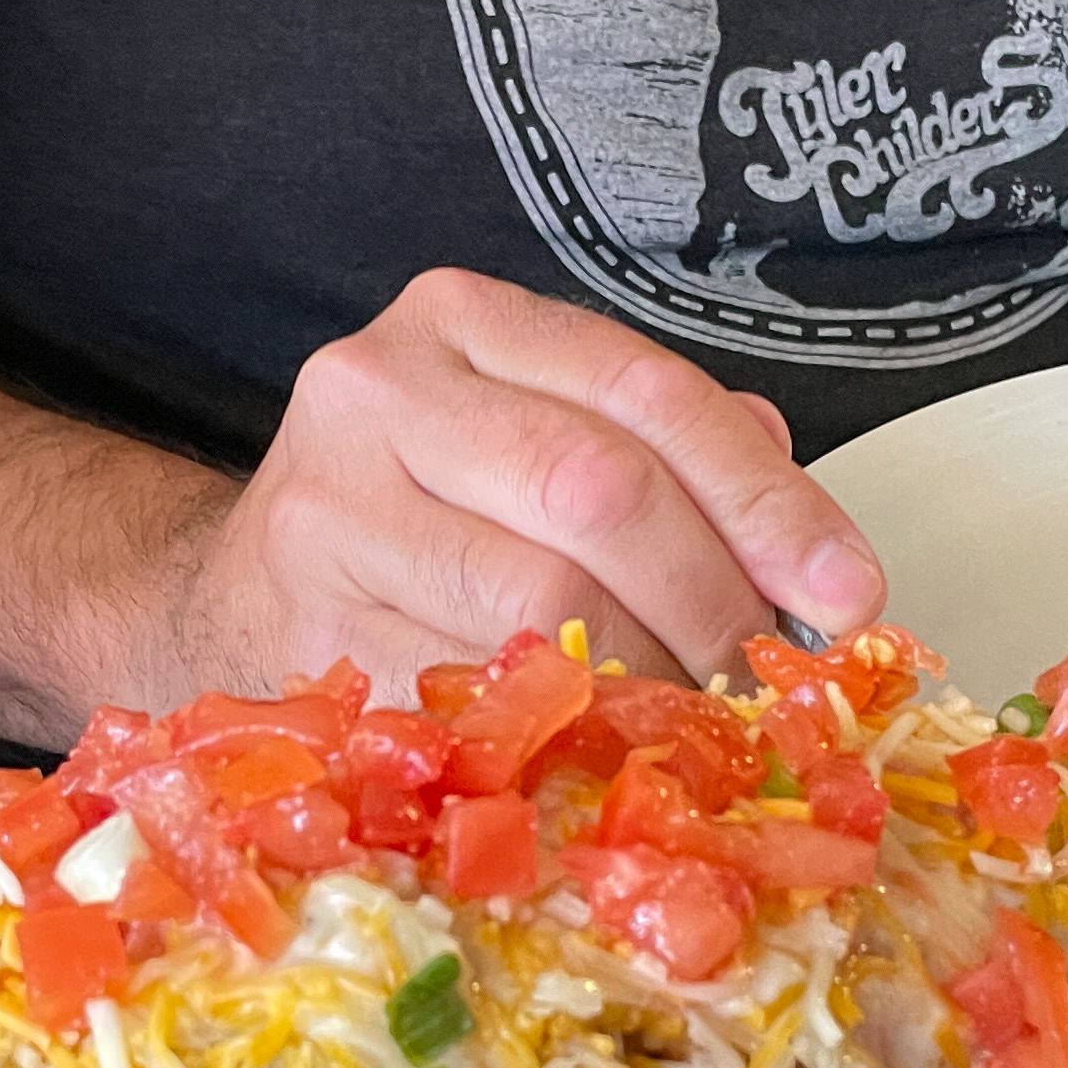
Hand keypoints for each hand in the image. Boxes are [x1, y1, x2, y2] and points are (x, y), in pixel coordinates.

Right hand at [167, 268, 890, 697]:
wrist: (221, 597)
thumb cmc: (410, 521)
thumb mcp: (526, 440)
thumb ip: (654, 453)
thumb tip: (800, 526)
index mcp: (457, 319)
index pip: (645, 393)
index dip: (764, 499)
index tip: (846, 590)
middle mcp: (380, 388)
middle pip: (600, 491)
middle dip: (713, 597)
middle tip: (768, 674)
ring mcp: (329, 507)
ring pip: (543, 600)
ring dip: (653, 677)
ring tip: (702, 717)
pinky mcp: (307, 627)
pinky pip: (478, 692)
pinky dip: (567, 730)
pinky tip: (608, 748)